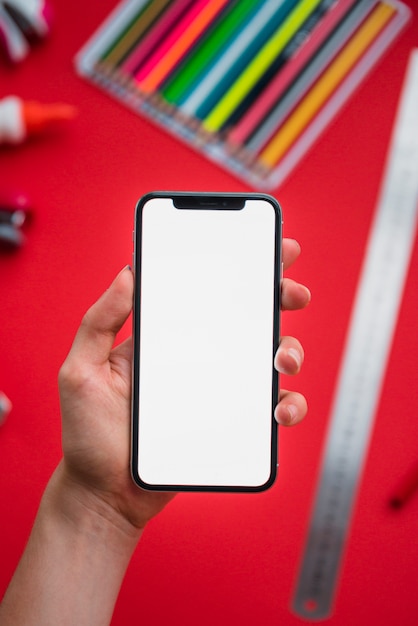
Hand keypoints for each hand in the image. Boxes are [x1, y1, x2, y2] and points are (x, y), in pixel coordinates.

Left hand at [57, 239, 309, 529]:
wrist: (106, 492)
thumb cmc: (89, 433)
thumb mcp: (81, 371)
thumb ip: (99, 322)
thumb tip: (128, 272)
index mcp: (166, 337)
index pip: (205, 293)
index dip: (239, 268)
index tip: (268, 249)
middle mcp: (197, 357)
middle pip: (247, 319)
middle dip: (278, 298)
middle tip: (292, 294)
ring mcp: (218, 389)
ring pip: (267, 360)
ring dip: (290, 350)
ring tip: (282, 360)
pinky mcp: (231, 422)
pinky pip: (269, 408)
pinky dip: (288, 404)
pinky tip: (280, 409)